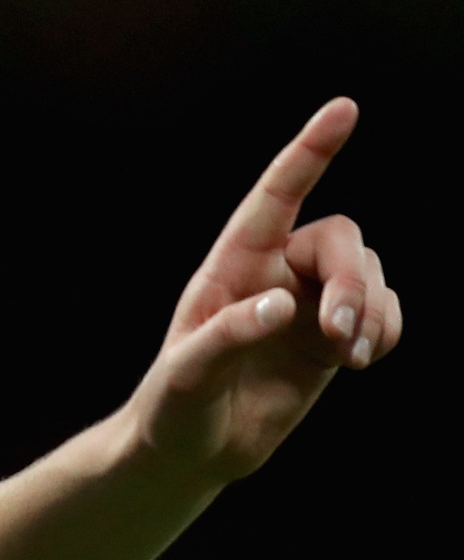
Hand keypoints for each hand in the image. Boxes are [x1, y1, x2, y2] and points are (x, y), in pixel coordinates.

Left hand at [130, 98, 405, 483]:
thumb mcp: (187, 374)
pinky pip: (384, 312)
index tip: (343, 109)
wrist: (191, 451)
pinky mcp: (331, 338)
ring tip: (349, 356)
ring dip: (373, 310)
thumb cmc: (174, 407)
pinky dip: (386, 329)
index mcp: (231, 267)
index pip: (274, 198)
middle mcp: (274, 274)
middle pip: (341, 240)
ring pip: (369, 274)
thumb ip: (229, 336)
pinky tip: (360, 357)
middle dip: (353, 281)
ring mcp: (308, 304)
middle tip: (340, 334)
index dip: (308, 153)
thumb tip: (284, 305)